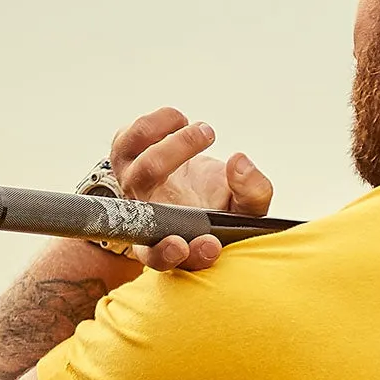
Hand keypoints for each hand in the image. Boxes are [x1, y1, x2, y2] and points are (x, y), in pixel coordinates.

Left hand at [110, 107, 274, 271]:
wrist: (197, 183)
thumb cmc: (220, 203)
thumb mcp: (247, 207)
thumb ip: (253, 194)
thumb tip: (240, 162)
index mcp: (173, 241)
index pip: (158, 257)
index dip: (171, 254)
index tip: (207, 243)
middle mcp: (148, 219)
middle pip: (149, 209)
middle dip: (179, 179)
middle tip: (210, 138)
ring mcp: (133, 189)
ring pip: (139, 170)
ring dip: (172, 144)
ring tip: (204, 131)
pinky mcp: (126, 159)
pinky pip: (127, 141)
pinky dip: (154, 125)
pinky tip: (180, 122)